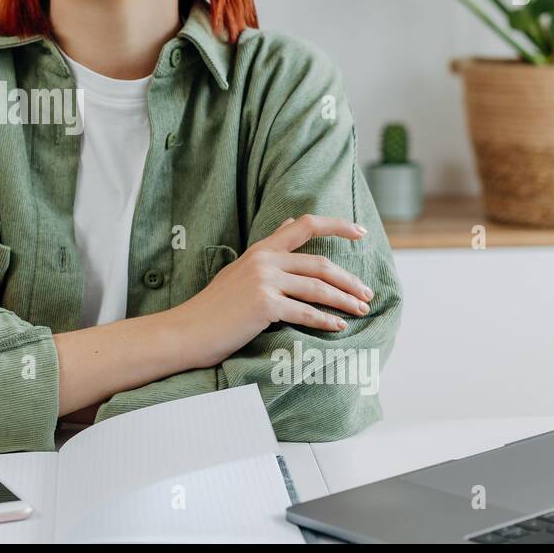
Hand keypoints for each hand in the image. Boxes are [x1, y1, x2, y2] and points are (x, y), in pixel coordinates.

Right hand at [178, 214, 375, 367]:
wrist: (187, 330)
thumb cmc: (215, 306)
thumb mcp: (241, 268)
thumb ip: (270, 248)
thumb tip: (291, 222)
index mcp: (260, 249)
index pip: (305, 225)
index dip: (337, 226)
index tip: (361, 232)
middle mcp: (264, 260)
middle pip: (320, 264)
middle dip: (349, 280)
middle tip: (367, 294)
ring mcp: (264, 282)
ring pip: (318, 288)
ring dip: (345, 301)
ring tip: (361, 310)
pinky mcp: (264, 305)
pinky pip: (306, 312)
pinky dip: (326, 321)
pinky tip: (339, 328)